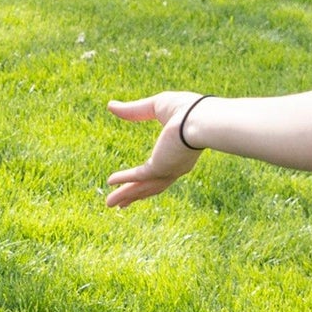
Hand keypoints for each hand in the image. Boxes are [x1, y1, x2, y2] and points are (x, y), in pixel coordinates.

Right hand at [105, 92, 203, 207]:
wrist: (201, 117)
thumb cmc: (187, 108)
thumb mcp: (155, 107)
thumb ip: (134, 110)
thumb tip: (110, 106)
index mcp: (181, 154)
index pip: (162, 172)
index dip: (148, 180)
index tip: (137, 187)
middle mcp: (176, 166)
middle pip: (152, 187)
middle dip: (135, 195)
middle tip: (121, 205)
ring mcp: (168, 169)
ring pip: (144, 187)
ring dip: (127, 195)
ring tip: (111, 204)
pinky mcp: (159, 168)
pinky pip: (137, 176)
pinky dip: (124, 179)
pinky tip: (110, 181)